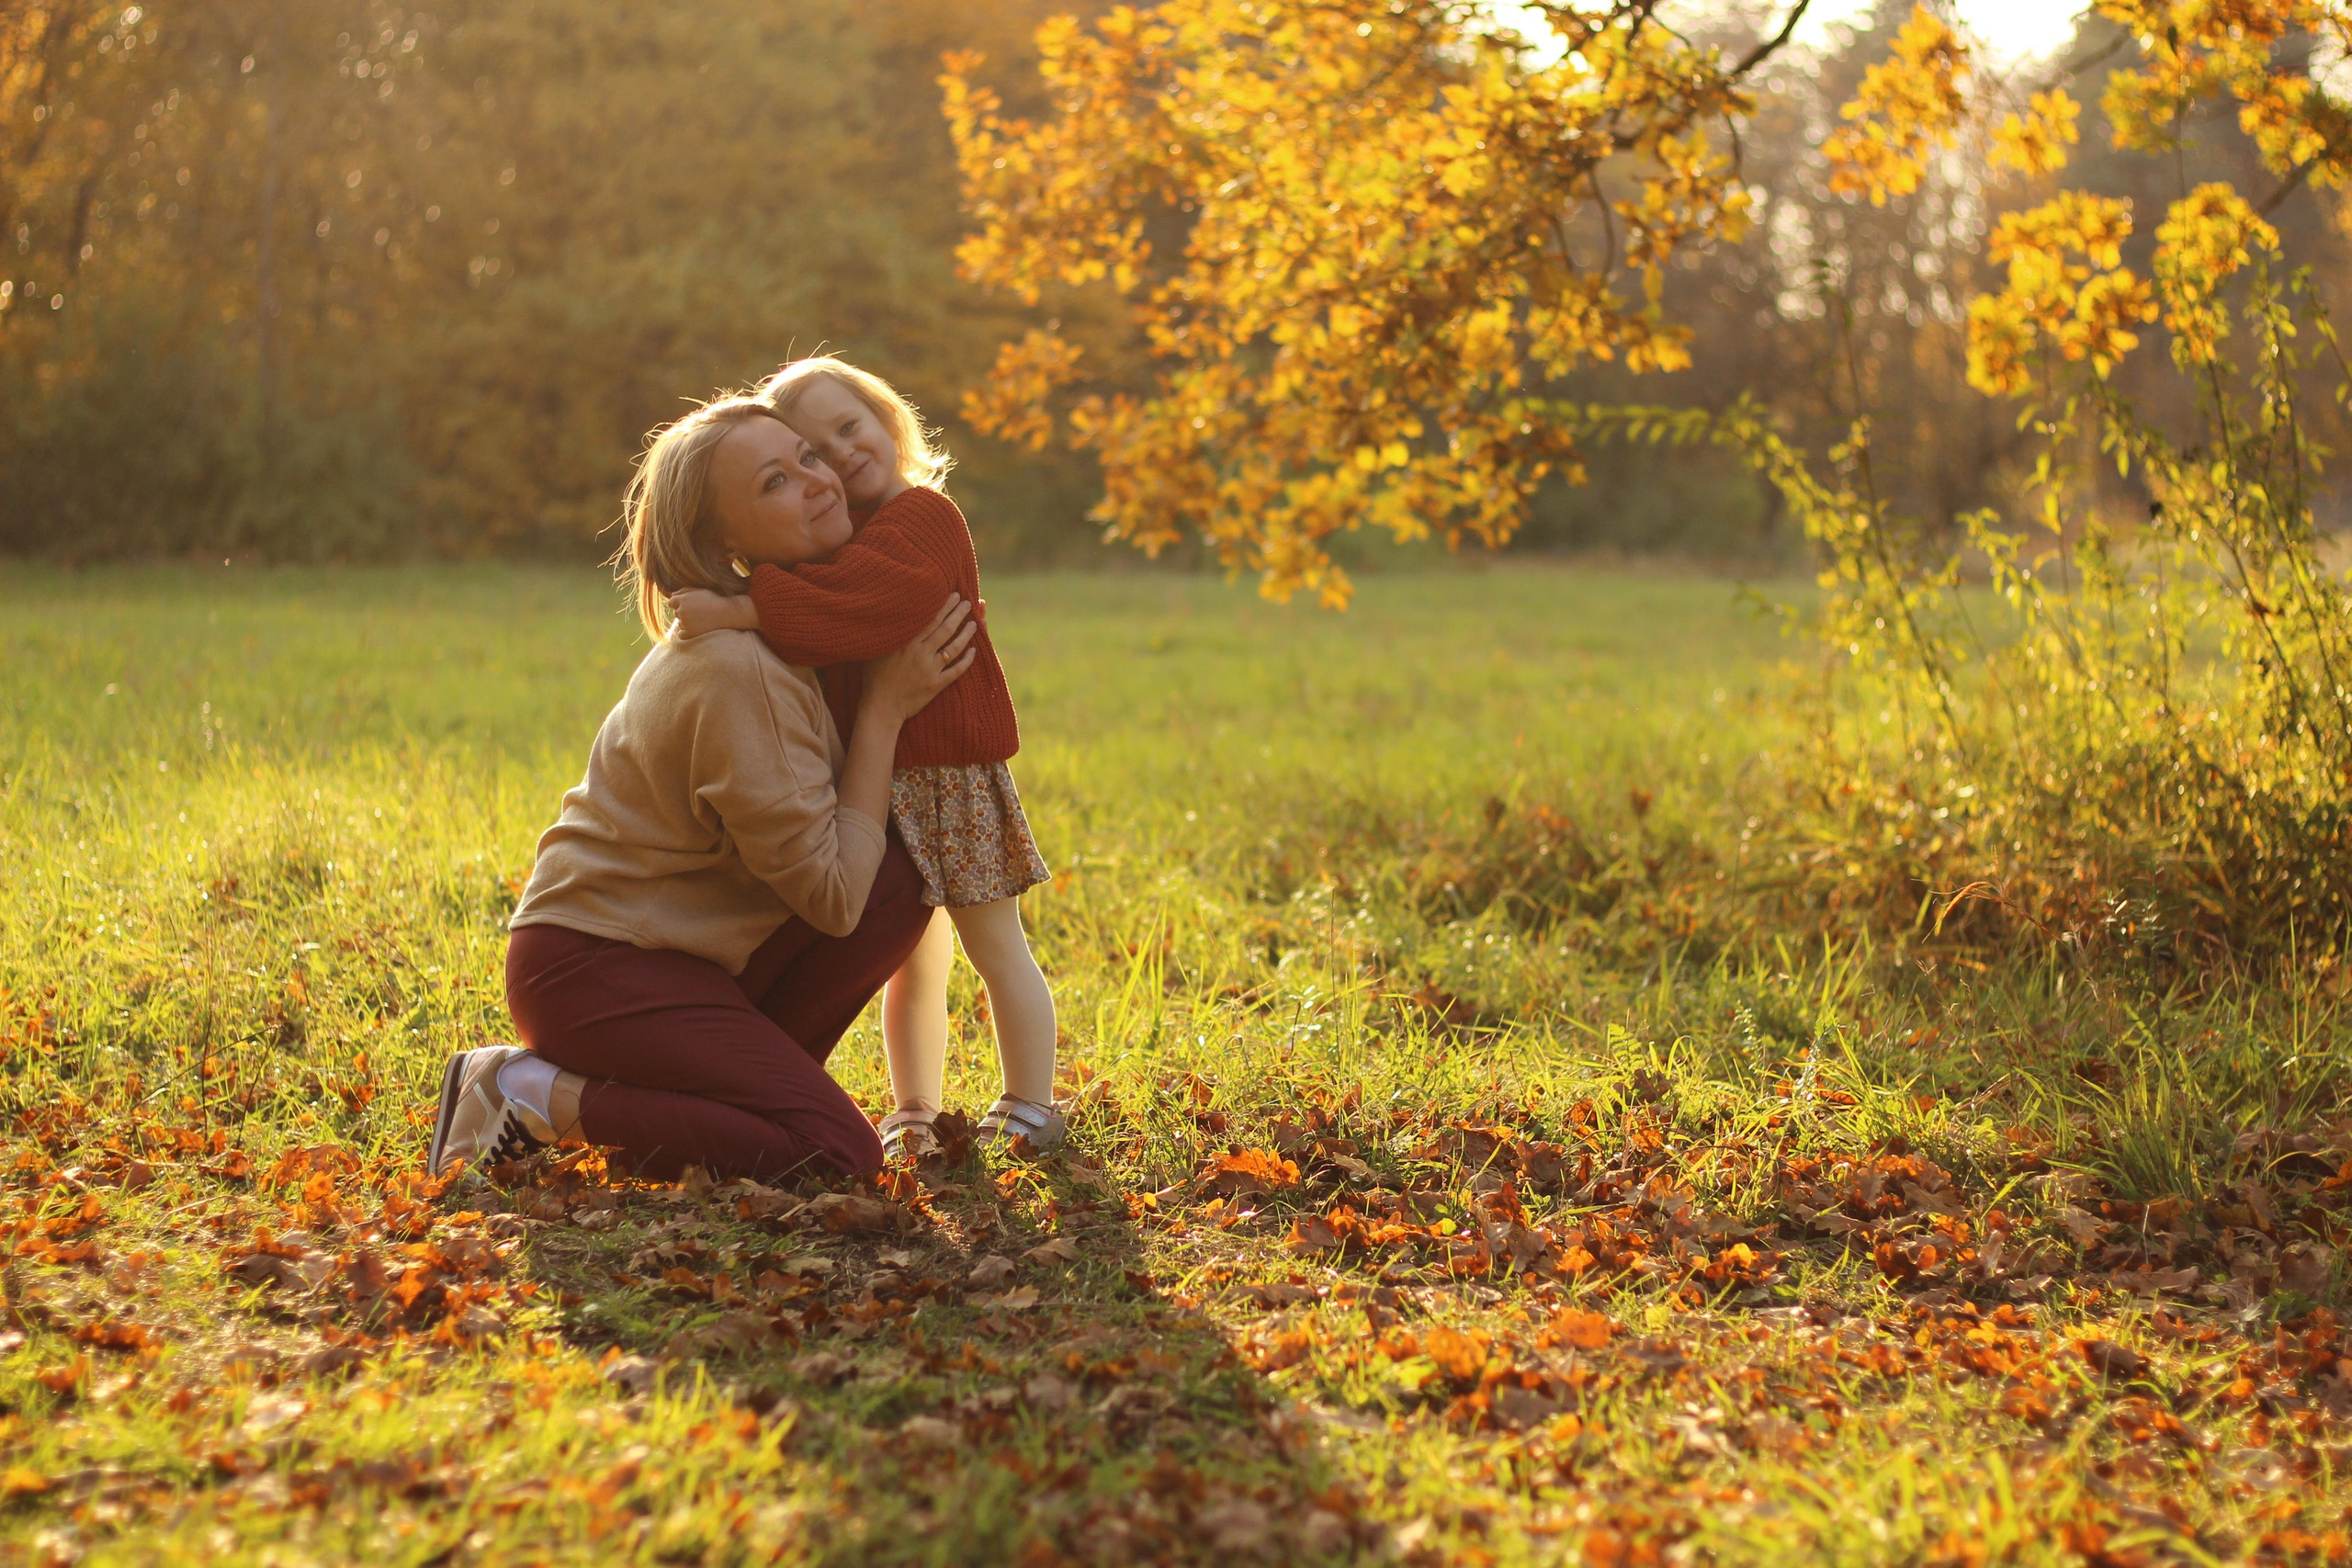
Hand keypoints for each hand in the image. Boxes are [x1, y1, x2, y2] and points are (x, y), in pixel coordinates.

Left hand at [667, 589, 757, 639]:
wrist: (728, 613)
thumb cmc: (715, 600)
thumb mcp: (700, 591)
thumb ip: (684, 591)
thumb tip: (671, 595)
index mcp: (683, 599)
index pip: (672, 602)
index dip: (680, 603)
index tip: (691, 606)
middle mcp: (682, 610)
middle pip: (677, 613)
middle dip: (685, 613)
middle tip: (700, 613)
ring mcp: (685, 622)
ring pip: (680, 623)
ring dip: (687, 623)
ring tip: (702, 620)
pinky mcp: (690, 633)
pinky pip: (681, 634)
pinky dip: (686, 633)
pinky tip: (696, 629)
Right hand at [861, 595, 976, 723]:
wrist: (880, 707)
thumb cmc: (874, 678)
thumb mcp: (877, 651)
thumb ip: (889, 635)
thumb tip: (893, 616)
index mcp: (906, 643)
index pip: (930, 619)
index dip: (943, 606)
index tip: (953, 595)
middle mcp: (920, 654)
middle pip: (945, 629)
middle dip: (958, 614)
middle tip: (967, 603)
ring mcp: (930, 670)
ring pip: (954, 648)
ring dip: (966, 634)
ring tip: (974, 623)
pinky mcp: (936, 685)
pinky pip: (956, 671)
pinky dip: (967, 661)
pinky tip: (974, 651)